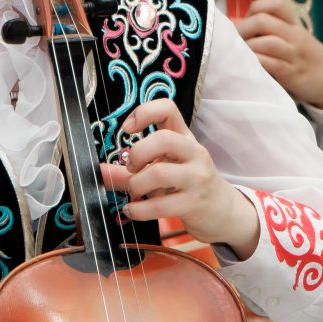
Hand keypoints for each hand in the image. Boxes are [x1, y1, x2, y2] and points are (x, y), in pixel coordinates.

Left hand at [102, 97, 257, 251]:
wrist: (224, 212)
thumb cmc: (189, 185)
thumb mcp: (164, 170)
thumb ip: (130, 170)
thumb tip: (99, 170)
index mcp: (185, 138)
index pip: (168, 109)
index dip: (144, 113)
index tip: (127, 129)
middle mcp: (194, 153)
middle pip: (164, 139)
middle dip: (138, 154)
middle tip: (132, 167)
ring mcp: (197, 178)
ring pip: (160, 174)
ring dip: (136, 185)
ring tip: (133, 193)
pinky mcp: (194, 203)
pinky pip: (160, 205)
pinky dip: (138, 210)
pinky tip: (133, 210)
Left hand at [236, 0, 322, 110]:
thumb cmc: (304, 57)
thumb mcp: (293, 37)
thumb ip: (270, 28)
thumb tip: (233, 23)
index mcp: (294, 23)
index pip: (276, 3)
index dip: (256, 8)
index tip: (248, 21)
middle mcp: (294, 35)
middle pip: (263, 21)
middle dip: (243, 29)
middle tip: (236, 41)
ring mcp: (293, 55)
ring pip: (265, 43)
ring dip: (247, 47)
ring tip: (240, 55)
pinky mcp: (290, 74)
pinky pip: (268, 64)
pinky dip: (254, 63)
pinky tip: (249, 66)